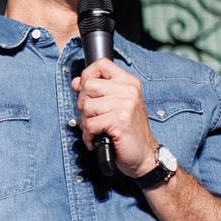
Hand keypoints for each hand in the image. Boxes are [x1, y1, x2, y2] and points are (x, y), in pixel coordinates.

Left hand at [72, 58, 158, 178]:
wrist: (144, 156)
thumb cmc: (128, 132)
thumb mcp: (114, 106)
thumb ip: (96, 92)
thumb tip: (76, 82)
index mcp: (129, 82)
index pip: (101, 64)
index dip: (87, 76)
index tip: (87, 91)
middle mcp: (129, 90)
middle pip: (88, 86)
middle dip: (83, 105)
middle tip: (92, 117)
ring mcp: (126, 104)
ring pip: (87, 106)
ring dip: (86, 122)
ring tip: (97, 129)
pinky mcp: (121, 121)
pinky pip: (90, 124)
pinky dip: (88, 135)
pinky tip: (96, 139)